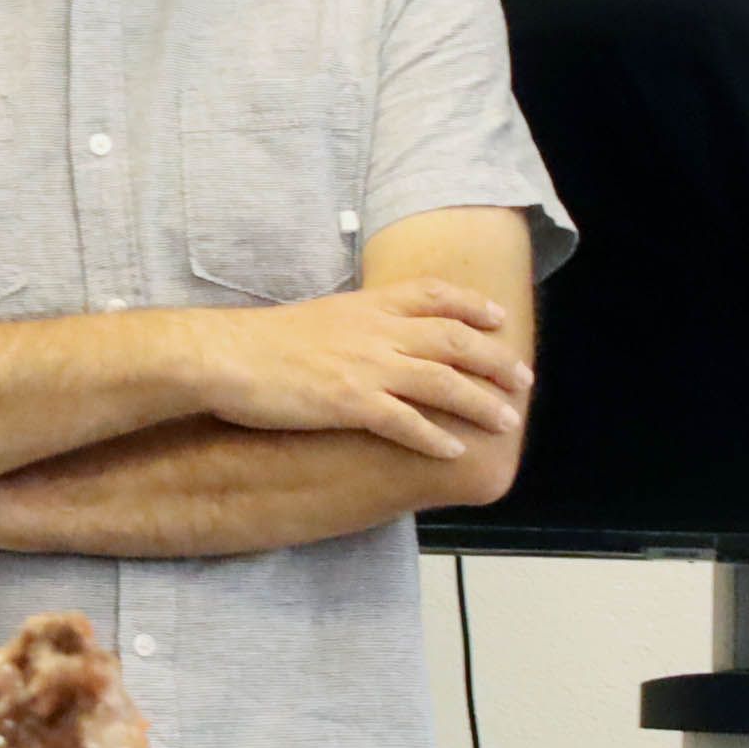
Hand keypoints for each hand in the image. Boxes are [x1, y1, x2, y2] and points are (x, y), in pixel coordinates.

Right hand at [194, 281, 527, 459]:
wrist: (226, 355)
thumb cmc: (262, 342)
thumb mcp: (319, 317)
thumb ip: (354, 324)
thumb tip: (371, 336)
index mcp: (368, 306)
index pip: (435, 297)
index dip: (473, 307)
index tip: (498, 319)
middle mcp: (376, 331)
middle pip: (453, 340)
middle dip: (494, 360)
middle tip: (523, 378)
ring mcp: (366, 366)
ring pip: (441, 381)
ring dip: (480, 402)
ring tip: (507, 421)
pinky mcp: (350, 402)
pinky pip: (405, 421)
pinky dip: (434, 436)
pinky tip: (454, 450)